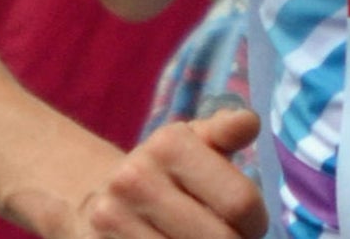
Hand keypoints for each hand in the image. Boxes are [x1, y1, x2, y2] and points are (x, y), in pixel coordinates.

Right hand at [9, 109, 267, 237]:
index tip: (251, 225)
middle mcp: (135, 179)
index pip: (240, 201)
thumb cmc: (163, 172)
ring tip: (203, 238)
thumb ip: (224, 132)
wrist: (94, 201)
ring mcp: (112, 221)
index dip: (255, 222)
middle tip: (231, 237)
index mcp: (169, 144)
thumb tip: (250, 122)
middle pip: (218, 238)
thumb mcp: (193, 142)